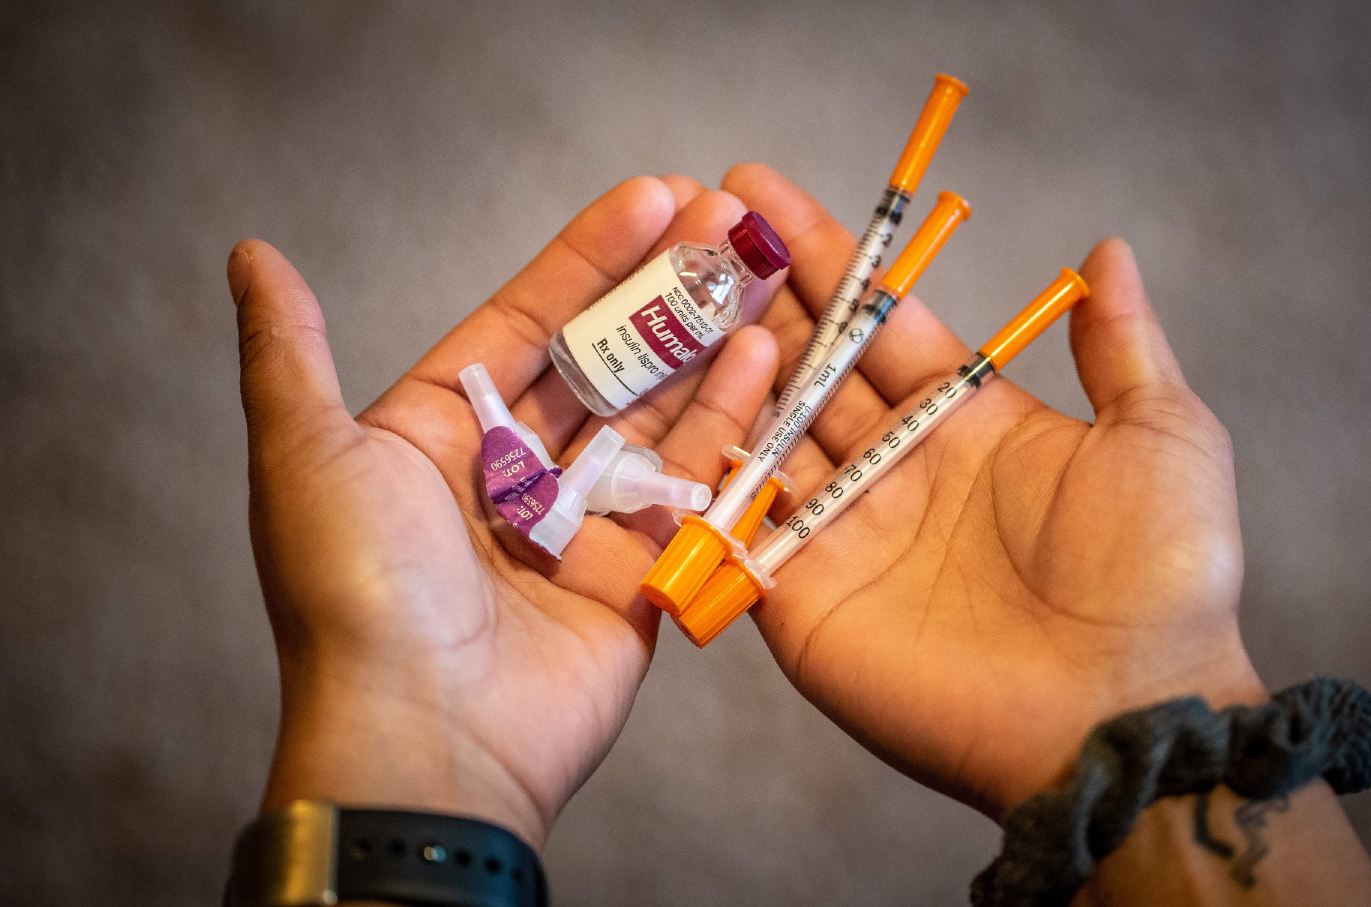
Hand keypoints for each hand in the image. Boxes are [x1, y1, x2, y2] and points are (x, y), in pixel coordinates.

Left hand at [229, 176, 780, 846]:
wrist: (426, 736)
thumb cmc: (358, 591)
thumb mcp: (309, 454)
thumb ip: (290, 351)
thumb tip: (252, 256)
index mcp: (437, 438)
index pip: (525, 324)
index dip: (588, 259)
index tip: (653, 196)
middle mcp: (511, 477)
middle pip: (601, 362)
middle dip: (662, 289)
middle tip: (725, 218)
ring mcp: (580, 526)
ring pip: (655, 414)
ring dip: (704, 340)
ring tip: (757, 269)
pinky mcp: (638, 576)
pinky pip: (691, 486)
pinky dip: (728, 422)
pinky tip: (761, 354)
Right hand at [721, 164, 1265, 817]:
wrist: (1124, 714)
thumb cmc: (1158, 576)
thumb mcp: (1161, 438)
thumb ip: (1120, 348)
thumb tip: (1107, 251)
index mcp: (965, 421)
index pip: (875, 319)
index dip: (820, 255)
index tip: (757, 190)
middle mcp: (893, 469)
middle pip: (807, 366)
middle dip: (748, 297)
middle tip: (687, 227)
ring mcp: (841, 533)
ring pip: (761, 433)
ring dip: (716, 366)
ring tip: (663, 294)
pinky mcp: (800, 598)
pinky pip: (735, 523)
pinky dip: (703, 469)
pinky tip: (662, 406)